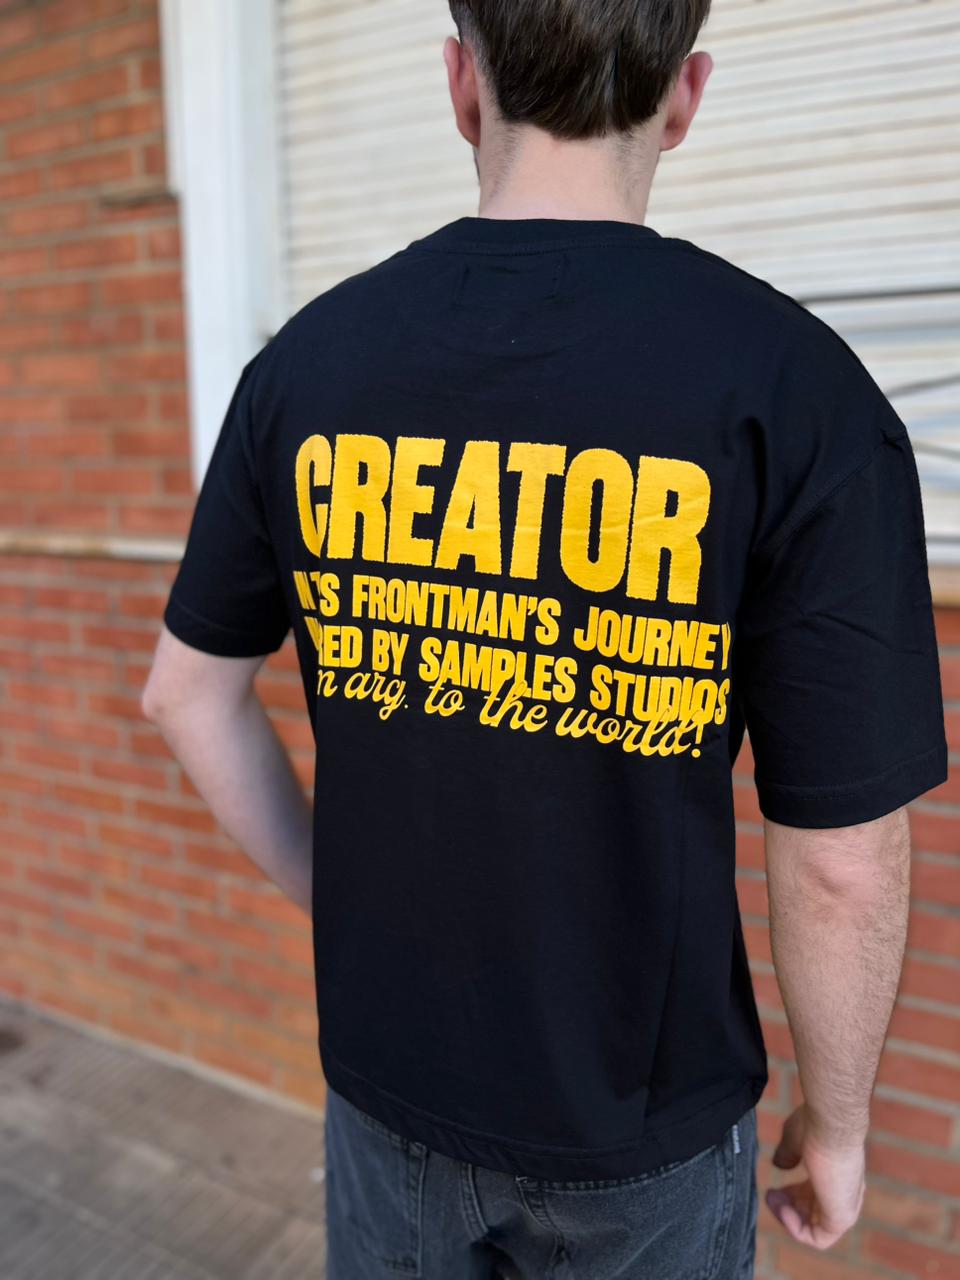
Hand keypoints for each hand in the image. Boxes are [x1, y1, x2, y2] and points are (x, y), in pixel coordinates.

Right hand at [765, 1104, 865, 1249]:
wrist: (831, 1125)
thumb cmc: (816, 1125)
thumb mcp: (794, 1140)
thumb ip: (788, 1155)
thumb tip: (779, 1165)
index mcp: (838, 1174)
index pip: (816, 1195)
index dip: (793, 1195)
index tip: (775, 1188)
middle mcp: (845, 1192)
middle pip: (814, 1212)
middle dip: (788, 1206)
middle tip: (769, 1195)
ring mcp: (845, 1206)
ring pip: (815, 1227)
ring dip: (788, 1218)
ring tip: (771, 1200)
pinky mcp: (841, 1217)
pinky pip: (818, 1238)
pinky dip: (796, 1228)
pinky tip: (782, 1209)